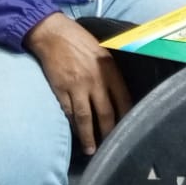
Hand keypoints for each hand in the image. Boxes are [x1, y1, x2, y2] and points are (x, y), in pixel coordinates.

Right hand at [26, 13, 132, 154]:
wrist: (54, 34)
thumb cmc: (81, 41)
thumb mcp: (105, 51)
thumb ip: (112, 71)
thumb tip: (119, 91)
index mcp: (110, 70)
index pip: (123, 98)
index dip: (127, 116)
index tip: (131, 128)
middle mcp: (95, 81)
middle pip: (106, 113)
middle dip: (109, 132)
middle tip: (112, 146)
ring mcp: (77, 88)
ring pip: (85, 118)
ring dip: (88, 137)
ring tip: (91, 150)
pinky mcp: (60, 91)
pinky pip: (68, 113)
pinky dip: (73, 125)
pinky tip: (76, 134)